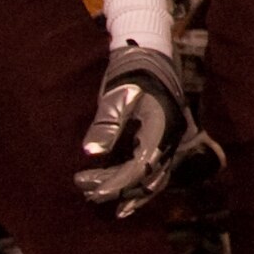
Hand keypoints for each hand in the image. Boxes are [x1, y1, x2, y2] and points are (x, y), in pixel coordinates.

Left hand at [75, 43, 188, 216]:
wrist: (150, 56)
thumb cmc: (131, 73)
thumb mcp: (116, 95)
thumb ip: (106, 124)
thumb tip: (91, 152)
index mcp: (160, 129)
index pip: (140, 166)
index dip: (116, 182)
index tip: (91, 190)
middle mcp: (169, 140)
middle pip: (146, 177)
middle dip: (116, 188)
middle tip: (84, 189)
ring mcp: (167, 143)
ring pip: (152, 179)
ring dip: (127, 192)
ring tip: (98, 197)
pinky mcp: (160, 142)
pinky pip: (153, 172)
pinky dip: (137, 186)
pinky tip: (122, 198)